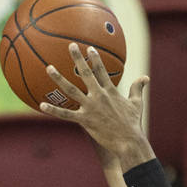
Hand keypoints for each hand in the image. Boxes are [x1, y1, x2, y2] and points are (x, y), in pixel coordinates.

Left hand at [39, 43, 151, 165]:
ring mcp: (90, 107)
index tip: (89, 47)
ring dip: (59, 78)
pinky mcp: (84, 120)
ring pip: (71, 90)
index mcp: (110, 91)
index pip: (101, 70)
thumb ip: (138, 88)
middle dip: (78, 58)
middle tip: (70, 45)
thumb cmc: (133, 124)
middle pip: (86, 73)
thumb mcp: (137, 104)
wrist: (128, 141)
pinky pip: (65, 114)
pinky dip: (53, 110)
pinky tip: (41, 105)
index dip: (95, 58)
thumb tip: (145, 77)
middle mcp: (99, 96)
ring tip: (48, 68)